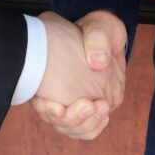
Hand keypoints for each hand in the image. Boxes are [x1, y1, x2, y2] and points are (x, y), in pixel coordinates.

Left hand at [32, 11, 127, 140]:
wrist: (88, 29)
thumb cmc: (98, 28)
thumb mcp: (102, 26)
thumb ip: (99, 40)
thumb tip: (98, 62)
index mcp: (111, 90)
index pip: (94, 117)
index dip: (74, 117)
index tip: (58, 107)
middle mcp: (100, 103)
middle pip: (80, 128)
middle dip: (64, 121)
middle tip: (52, 107)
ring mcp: (84, 105)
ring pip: (69, 128)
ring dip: (54, 120)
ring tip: (45, 105)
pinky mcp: (69, 101)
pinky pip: (61, 121)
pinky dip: (50, 116)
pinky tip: (42, 103)